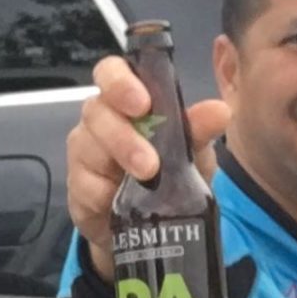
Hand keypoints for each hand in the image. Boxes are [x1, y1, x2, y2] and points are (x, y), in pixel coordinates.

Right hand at [66, 53, 231, 280]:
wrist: (155, 224)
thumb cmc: (170, 175)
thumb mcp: (193, 153)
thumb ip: (200, 130)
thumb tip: (219, 111)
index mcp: (127, 101)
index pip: (111, 73)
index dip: (120, 81)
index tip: (142, 102)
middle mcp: (101, 119)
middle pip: (95, 109)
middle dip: (122, 132)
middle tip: (149, 158)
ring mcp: (85, 152)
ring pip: (86, 144)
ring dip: (118, 159)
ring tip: (147, 176)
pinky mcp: (77, 186)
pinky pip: (83, 183)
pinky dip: (103, 191)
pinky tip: (119, 199)